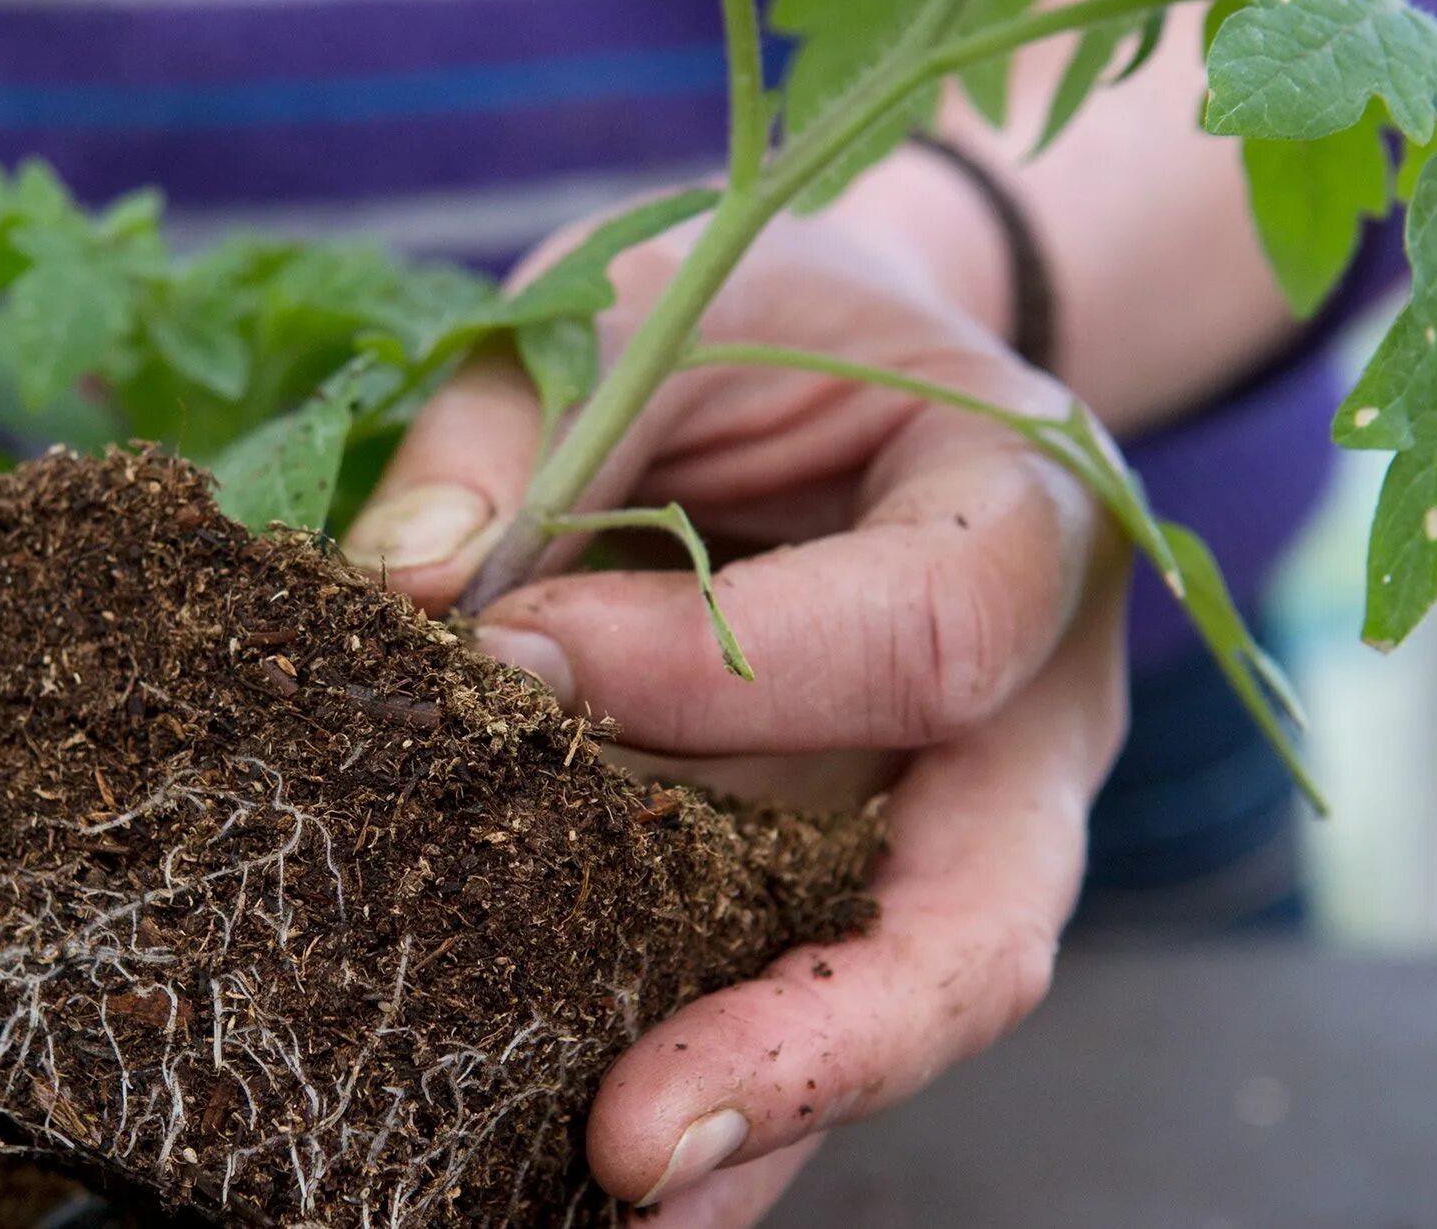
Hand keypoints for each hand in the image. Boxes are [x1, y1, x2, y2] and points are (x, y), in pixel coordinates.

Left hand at [342, 199, 1129, 1225]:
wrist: (836, 363)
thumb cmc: (741, 316)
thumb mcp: (634, 300)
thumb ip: (519, 421)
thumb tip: (405, 589)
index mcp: (1024, 514)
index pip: (921, 633)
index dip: (718, 670)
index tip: (508, 653)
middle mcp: (1032, 705)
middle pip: (985, 915)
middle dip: (818, 1039)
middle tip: (634, 1144)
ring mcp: (962, 818)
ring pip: (896, 1007)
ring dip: (761, 1119)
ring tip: (606, 1212)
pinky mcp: (863, 874)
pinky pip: (810, 995)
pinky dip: (727, 1089)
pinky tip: (596, 1173)